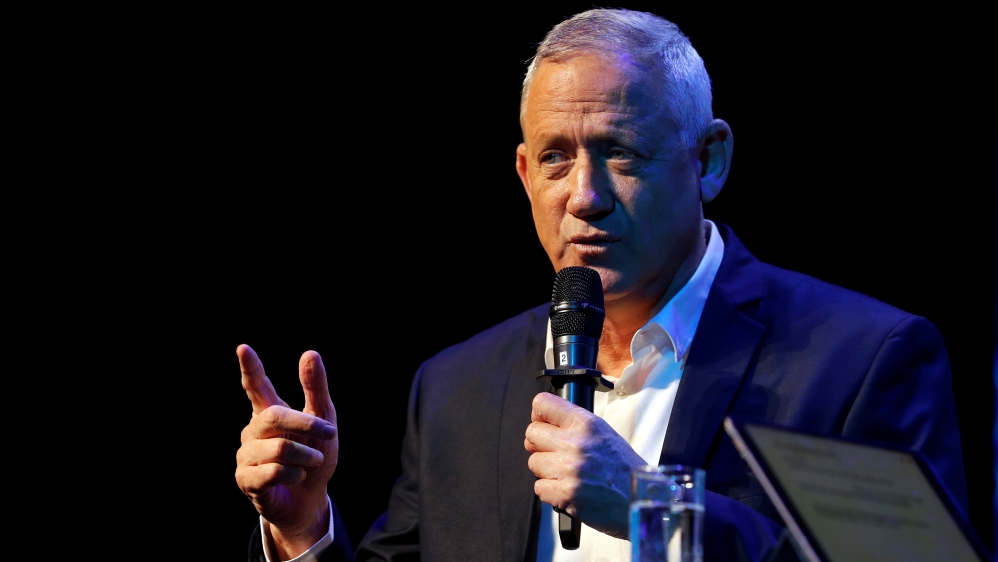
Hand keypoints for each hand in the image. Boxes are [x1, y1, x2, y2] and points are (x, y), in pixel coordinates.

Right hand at [234, 344, 338, 559]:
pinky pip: (274, 472)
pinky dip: (296, 474)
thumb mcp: (323, 420)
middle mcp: (252, 430)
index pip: (256, 386)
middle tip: (330, 432)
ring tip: (312, 462)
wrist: (310, 499)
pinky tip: (297, 477)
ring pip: (279, 448)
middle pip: (275, 417)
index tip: (243, 348)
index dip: (250, 368)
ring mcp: (246, 455)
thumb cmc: (314, 457)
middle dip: (307, 425)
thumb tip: (309, 353)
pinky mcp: (246, 479)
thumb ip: (315, 389)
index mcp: (269, 412)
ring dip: (306, 456)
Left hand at [524, 392, 645, 539]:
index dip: (538, 414)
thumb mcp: (604, 434)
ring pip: (534, 462)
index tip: (542, 423)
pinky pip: (539, 487)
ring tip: (567, 475)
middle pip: (532, 433)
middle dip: (539, 445)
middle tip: (554, 454)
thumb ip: (575, 426)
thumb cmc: (625, 469)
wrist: (641, 499)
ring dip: (546, 470)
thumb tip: (546, 424)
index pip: (543, 404)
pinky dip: (550, 491)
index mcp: (587, 424)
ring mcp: (569, 469)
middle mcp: (576, 443)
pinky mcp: (565, 493)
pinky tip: (567, 489)